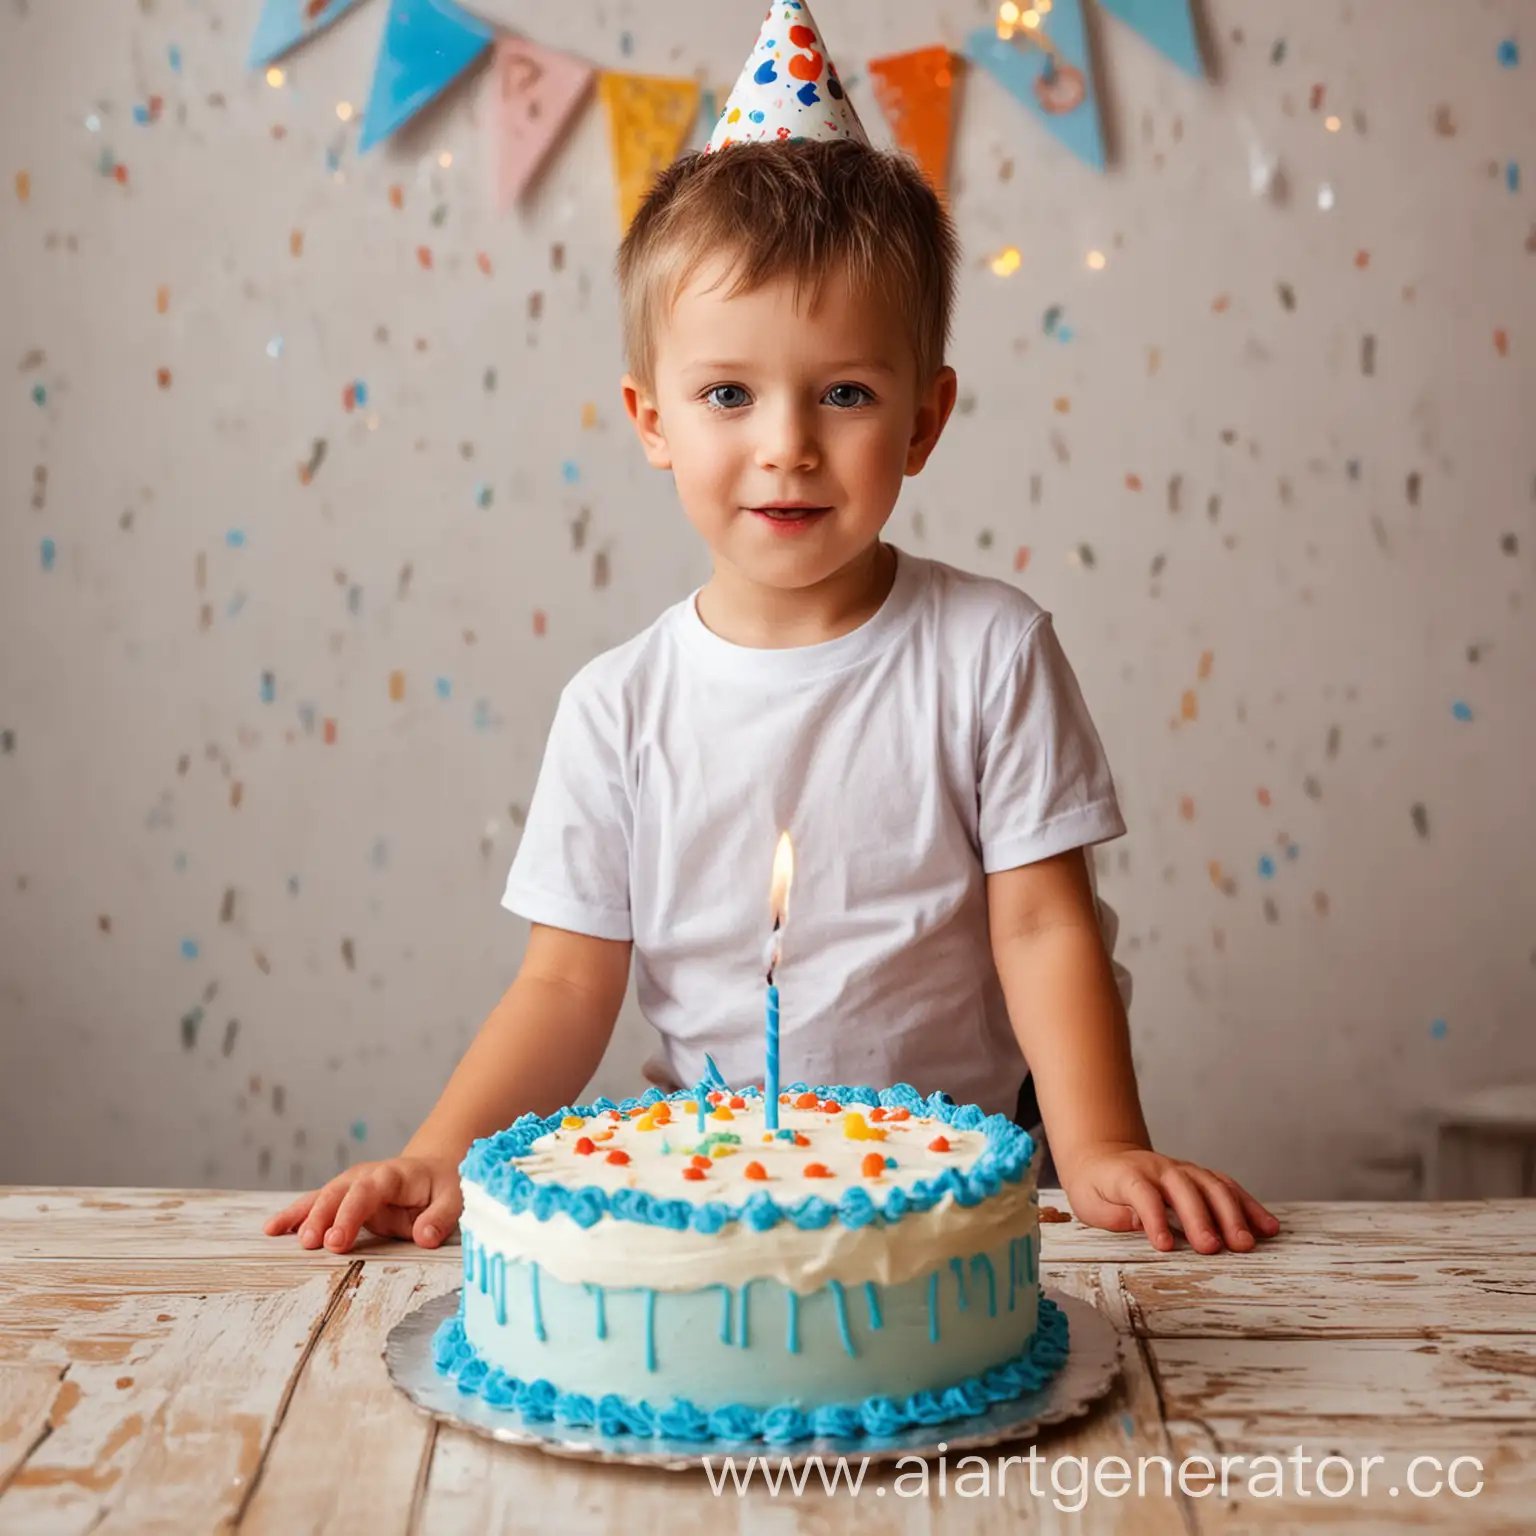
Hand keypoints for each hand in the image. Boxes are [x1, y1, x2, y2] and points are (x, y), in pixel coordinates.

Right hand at [264, 1155, 462, 1253]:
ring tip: (276, 1233)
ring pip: (322, 1196)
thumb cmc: (442, 1187)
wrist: (434, 1170)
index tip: (336, 1241)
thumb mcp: (453, 1199)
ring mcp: (351, 1185)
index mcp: (392, 1175)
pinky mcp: (344, 1198)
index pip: (367, 1192)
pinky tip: (273, 1228)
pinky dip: (296, 1214)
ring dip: (302, 1215)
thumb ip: (439, 1217)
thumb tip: (424, 1237)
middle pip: (338, 1193)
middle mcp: (366, 1176)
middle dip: (322, 1217)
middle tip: (310, 1244)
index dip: (349, 1214)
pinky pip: (317, 1204)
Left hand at [1059, 1143, 1280, 1253]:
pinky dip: (1248, 1205)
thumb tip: (1137, 1222)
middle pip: (1184, 1189)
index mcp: (1128, 1175)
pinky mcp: (1200, 1177)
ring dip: (1232, 1213)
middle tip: (1213, 1248)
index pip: (1143, 1194)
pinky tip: (1267, 1226)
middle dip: (1200, 1218)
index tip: (1164, 1246)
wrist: (1103, 1156)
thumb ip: (1110, 1214)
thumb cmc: (1096, 1187)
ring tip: (1246, 1242)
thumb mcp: (1087, 1202)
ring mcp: (1183, 1170)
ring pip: (1212, 1186)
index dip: (1154, 1218)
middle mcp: (1160, 1168)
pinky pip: (1228, 1187)